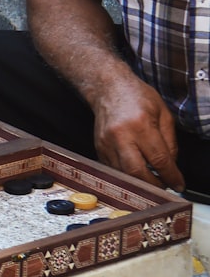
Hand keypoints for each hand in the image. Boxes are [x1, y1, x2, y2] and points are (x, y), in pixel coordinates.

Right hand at [91, 72, 183, 190]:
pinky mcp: (99, 147)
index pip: (159, 159)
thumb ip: (170, 141)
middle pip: (137, 171)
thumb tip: (171, 165)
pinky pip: (113, 168)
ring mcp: (106, 142)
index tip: (178, 184)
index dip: (171, 176)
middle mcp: (120, 135)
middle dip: (153, 185)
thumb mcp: (163, 113)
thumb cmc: (136, 96)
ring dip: (139, 182)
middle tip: (164, 188)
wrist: (108, 88)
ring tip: (151, 182)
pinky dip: (126, 174)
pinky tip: (135, 173)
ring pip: (123, 173)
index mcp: (141, 125)